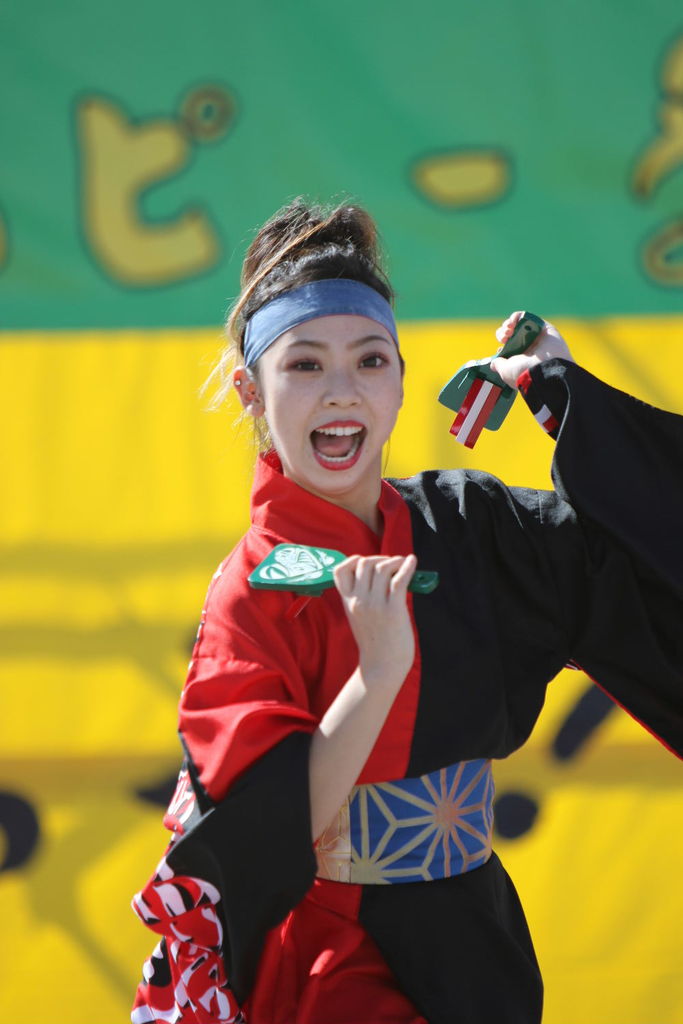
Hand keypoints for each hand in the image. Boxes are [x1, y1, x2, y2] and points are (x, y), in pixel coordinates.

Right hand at [333, 554, 416, 686]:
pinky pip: (399, 580)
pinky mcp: (393, 610)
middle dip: (380, 558)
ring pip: (382, 568)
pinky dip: (407, 566)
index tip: (366, 561)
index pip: (339, 570)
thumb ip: (362, 597)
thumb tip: (383, 572)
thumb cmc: (375, 641)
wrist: (382, 666)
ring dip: (395, 560)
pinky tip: (413, 561)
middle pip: (365, 563)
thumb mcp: (359, 617)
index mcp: (348, 602)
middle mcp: (359, 601)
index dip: (353, 560)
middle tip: (391, 563)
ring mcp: (375, 605)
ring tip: (403, 563)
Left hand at [490, 311, 573, 388]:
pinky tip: (512, 323)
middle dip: (503, 334)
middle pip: (511, 335)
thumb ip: (498, 365)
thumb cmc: (523, 372)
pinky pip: (527, 317)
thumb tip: (493, 363)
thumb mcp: (505, 372)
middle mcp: (529, 348)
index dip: (501, 345)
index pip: (508, 348)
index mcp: (520, 359)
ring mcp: (536, 337)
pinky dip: (517, 317)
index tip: (501, 348)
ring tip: (509, 328)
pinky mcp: (542, 327)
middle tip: (504, 338)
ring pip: (518, 324)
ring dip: (508, 324)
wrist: (544, 368)